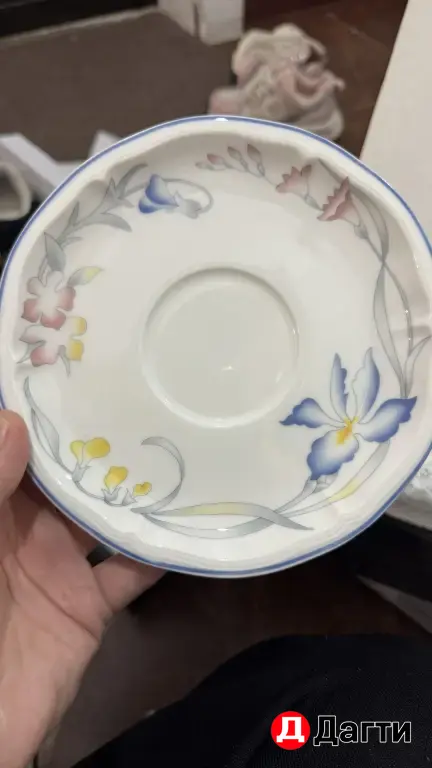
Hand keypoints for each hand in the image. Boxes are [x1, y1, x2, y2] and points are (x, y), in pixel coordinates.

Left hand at [0, 411, 163, 767]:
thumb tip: (16, 423)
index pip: (17, 447)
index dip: (42, 412)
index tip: (80, 370)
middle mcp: (23, 529)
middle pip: (67, 476)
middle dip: (100, 439)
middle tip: (145, 394)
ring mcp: (58, 566)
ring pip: (104, 516)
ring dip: (136, 487)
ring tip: (178, 440)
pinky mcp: (87, 607)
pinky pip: (131, 574)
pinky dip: (161, 551)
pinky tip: (193, 519)